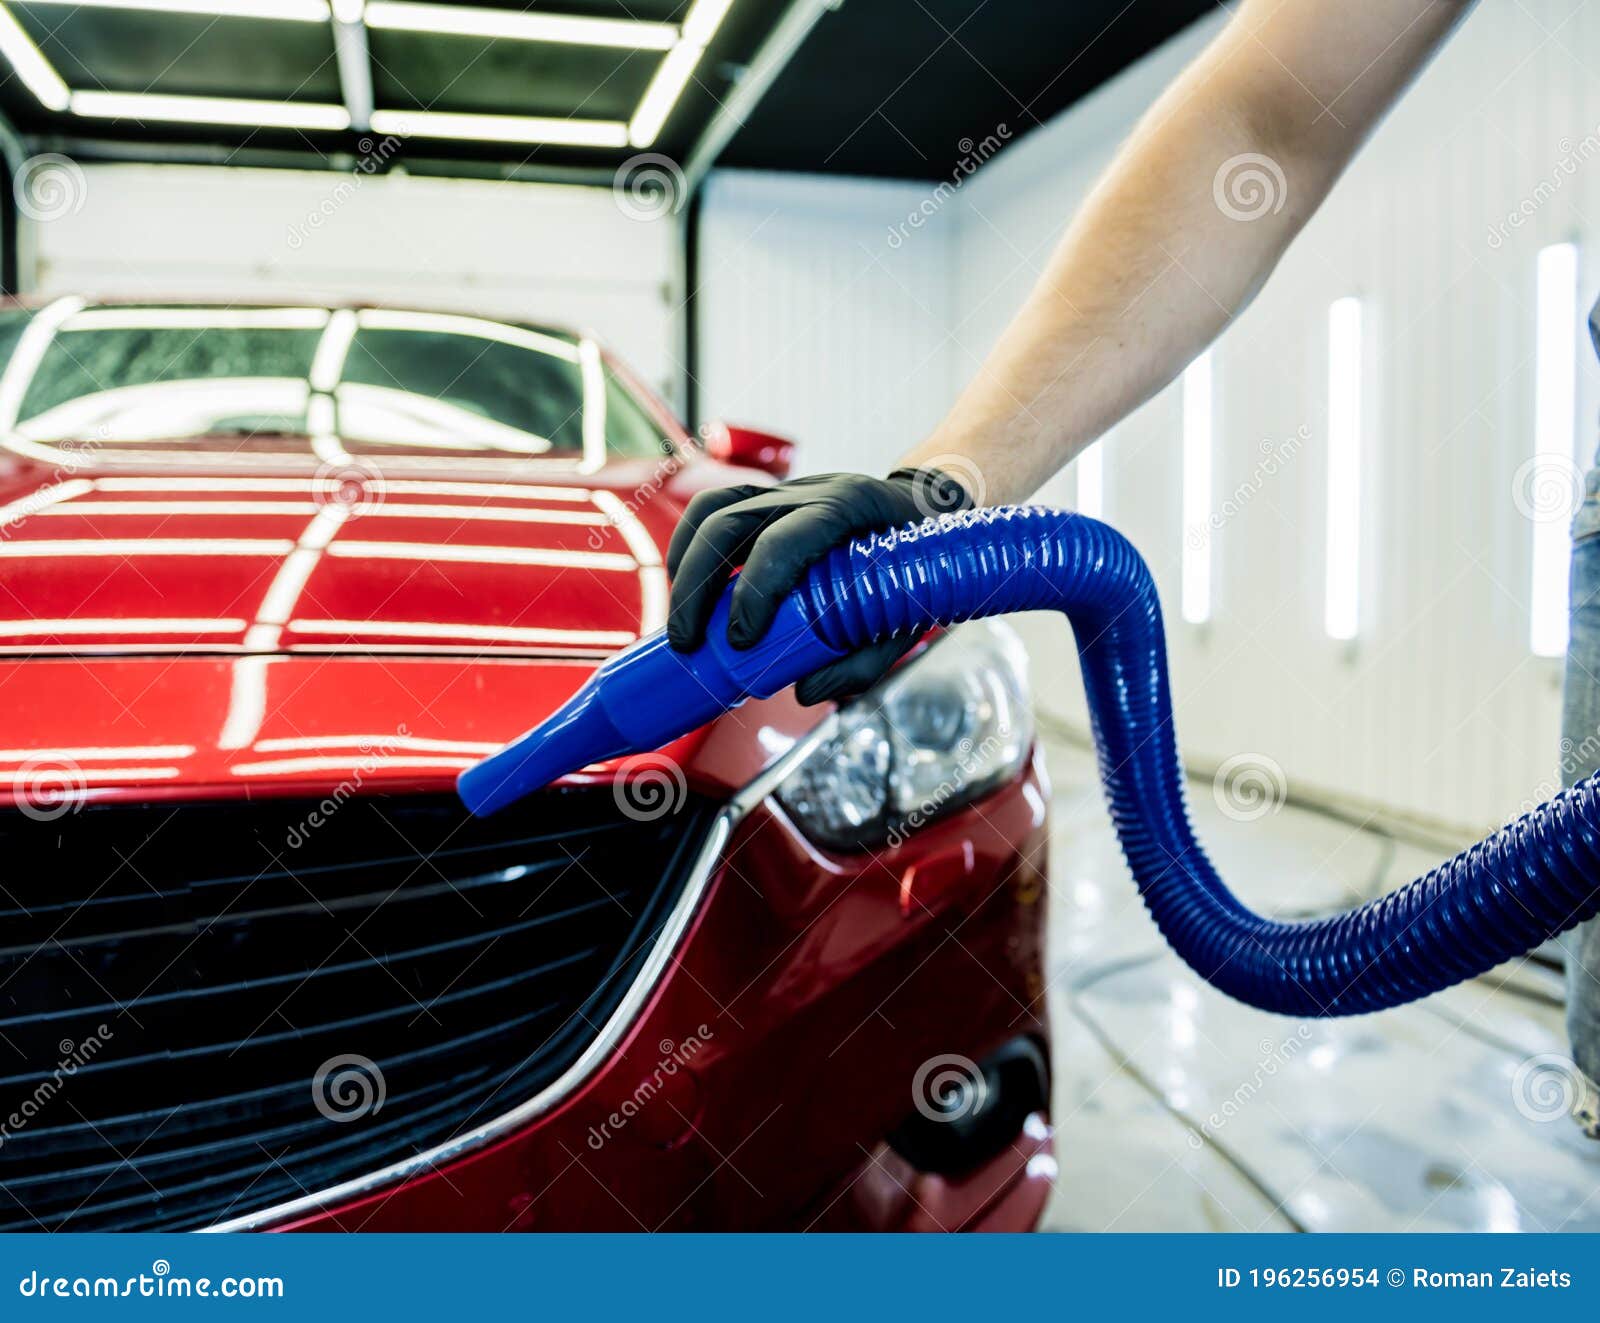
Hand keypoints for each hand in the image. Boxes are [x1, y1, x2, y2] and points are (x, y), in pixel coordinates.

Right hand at [666, 468, 971, 704]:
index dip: (755, 590)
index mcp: (849, 509)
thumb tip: (805, 692)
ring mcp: (782, 491)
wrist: (924, 510)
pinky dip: (688, 547)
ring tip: (680, 619)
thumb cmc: (914, 564)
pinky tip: (683, 587)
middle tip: (688, 643)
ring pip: (712, 508)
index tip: (741, 642)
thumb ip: (861, 660)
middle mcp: (809, 491)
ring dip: (685, 565)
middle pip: (731, 520)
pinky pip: (710, 508)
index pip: (787, 540)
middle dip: (699, 585)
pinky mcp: (763, 498)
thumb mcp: (903, 617)